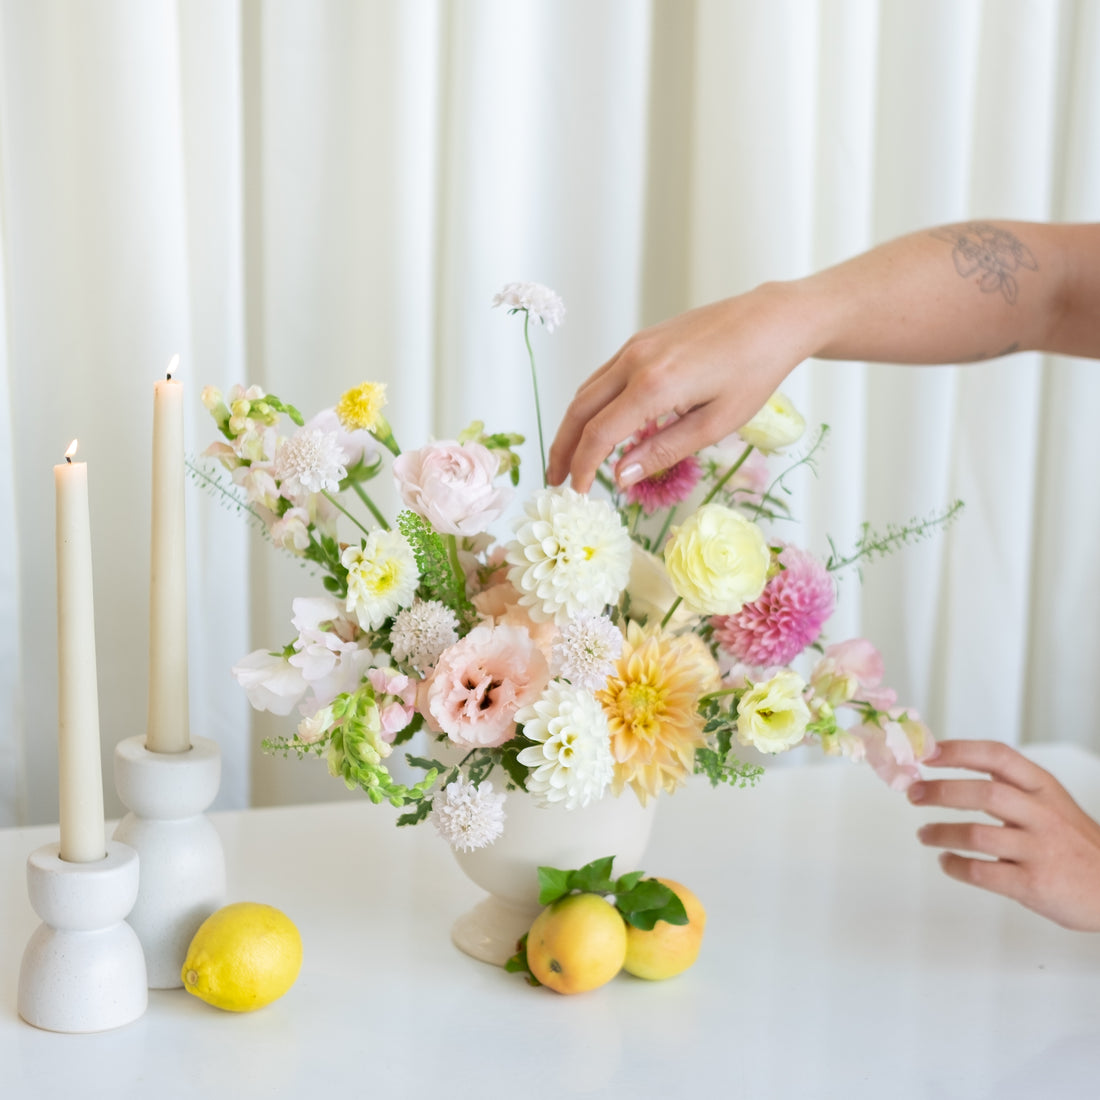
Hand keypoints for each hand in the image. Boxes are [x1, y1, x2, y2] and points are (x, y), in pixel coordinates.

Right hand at [546, 282, 818, 492]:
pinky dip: (591, 406)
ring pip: (586, 391)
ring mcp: (635, 347)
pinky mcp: (642, 340)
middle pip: (579, 411)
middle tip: (556, 480)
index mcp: (653, 386)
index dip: (583, 468)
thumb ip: (663, 451)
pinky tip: (598, 426)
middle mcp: (634, 361)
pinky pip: (603, 377)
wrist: (770, 320)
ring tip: (571, 458)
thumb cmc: (753, 374)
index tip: (578, 493)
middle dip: (562, 449)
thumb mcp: (714, 424)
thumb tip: (620, 477)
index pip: (599, 435)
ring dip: (572, 427)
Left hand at [908, 739, 1099, 930]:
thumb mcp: (1052, 804)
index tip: (927, 753)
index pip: (999, 756)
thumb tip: (951, 766)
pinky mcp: (1033, 884)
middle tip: (913, 794)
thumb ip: (1012, 787)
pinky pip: (981, 872)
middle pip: (984, 792)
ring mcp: (1039, 850)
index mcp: (1044, 789)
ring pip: (976, 834)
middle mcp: (1043, 815)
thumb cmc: (1073, 844)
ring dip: (940, 832)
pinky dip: (955, 865)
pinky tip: (946, 861)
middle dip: (940, 790)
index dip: (960, 751)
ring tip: (923, 834)